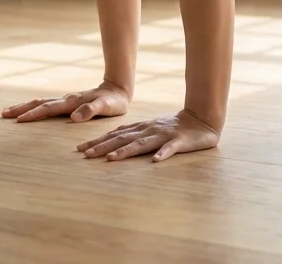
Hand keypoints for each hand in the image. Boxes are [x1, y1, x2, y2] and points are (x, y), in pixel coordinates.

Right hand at [1, 79, 129, 122]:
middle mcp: (65, 99)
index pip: (49, 109)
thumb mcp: (106, 107)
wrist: (117, 90)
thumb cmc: (113, 102)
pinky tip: (28, 111)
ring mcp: (65, 100)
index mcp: (71, 102)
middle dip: (21, 108)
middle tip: (3, 114)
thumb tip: (74, 117)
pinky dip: (34, 108)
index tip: (19, 120)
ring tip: (9, 112)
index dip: (34, 115)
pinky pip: (46, 105)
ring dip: (24, 107)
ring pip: (40, 102)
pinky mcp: (67, 103)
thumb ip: (91, 111)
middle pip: (39, 103)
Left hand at [76, 108, 219, 162]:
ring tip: (110, 159)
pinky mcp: (179, 142)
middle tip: (85, 154)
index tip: (80, 148)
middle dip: (103, 146)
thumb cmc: (174, 128)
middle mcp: (149, 130)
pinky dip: (162, 154)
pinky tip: (154, 162)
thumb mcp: (151, 129)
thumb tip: (113, 143)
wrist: (201, 120)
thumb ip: (135, 134)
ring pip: (141, 144)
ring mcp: (163, 135)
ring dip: (125, 151)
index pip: (116, 134)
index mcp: (142, 128)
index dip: (98, 141)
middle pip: (122, 138)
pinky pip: (170, 149)